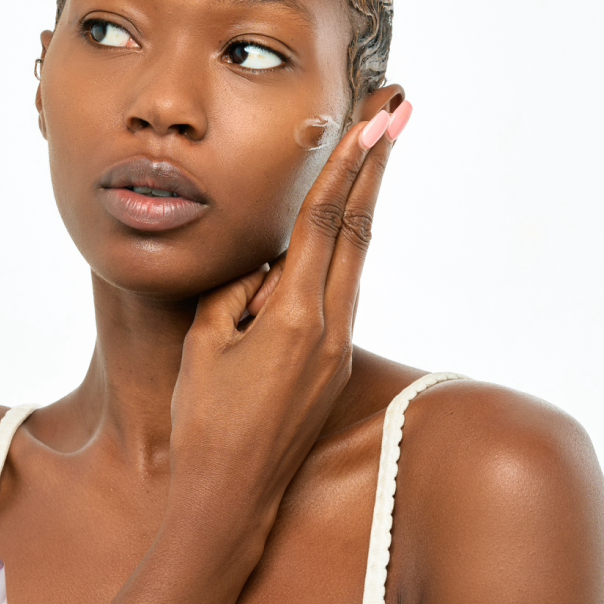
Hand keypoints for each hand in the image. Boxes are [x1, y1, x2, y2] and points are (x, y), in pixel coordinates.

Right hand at [167, 106, 396, 525]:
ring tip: (373, 150)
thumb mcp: (205, 342)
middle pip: (360, 227)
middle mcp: (330, 326)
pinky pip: (340, 290)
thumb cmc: (205, 419)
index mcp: (295, 316)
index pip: (326, 221)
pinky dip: (342, 247)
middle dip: (378, 162)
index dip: (350, 163)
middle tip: (398, 106)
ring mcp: (337, 346)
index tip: (375, 116)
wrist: (232, 497)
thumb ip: (239, 291)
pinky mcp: (333, 362)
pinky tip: (337, 228)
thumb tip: (269, 268)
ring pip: (355, 256)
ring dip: (364, 200)